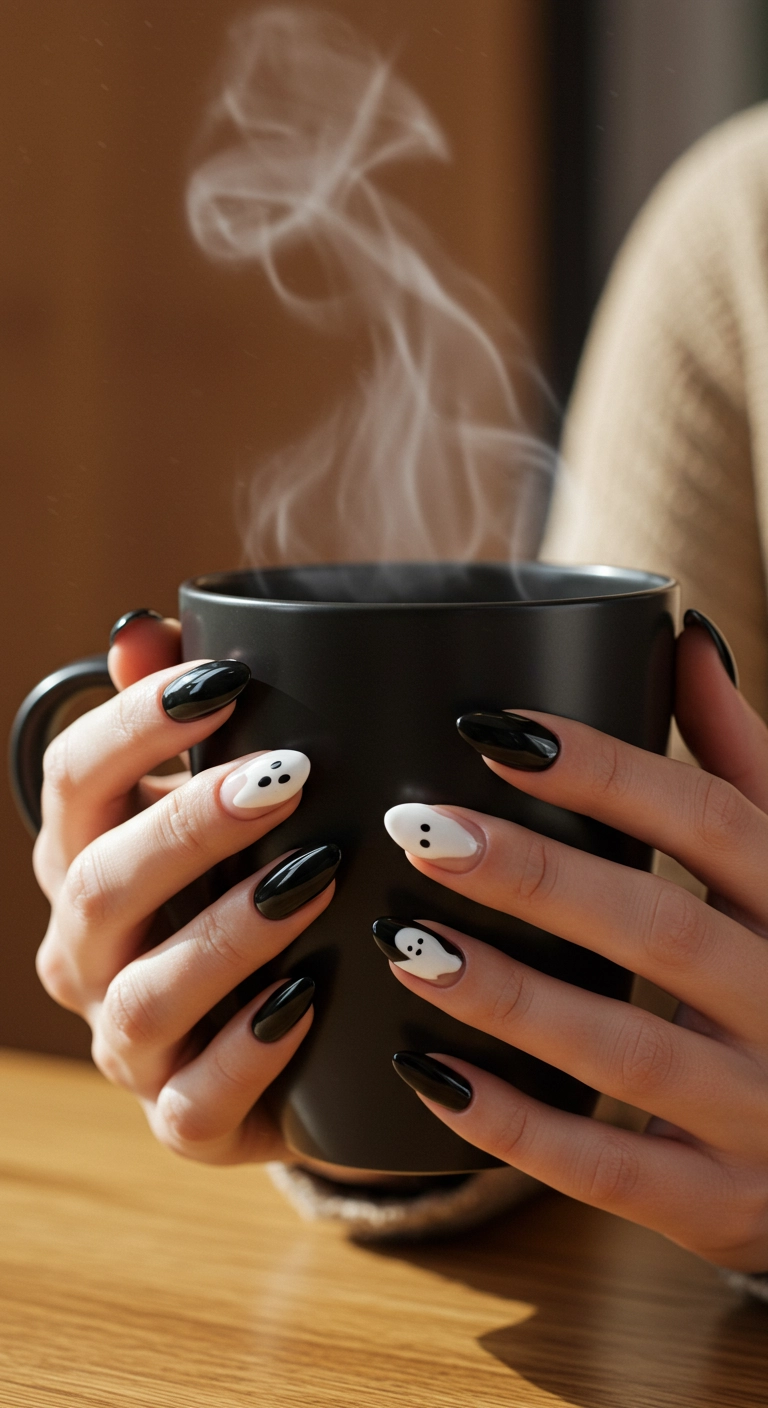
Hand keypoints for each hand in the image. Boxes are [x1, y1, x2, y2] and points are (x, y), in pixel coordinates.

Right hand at [33, 612, 336, 1165]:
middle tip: (289, 776)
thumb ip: (188, 723)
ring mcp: (127, 1044)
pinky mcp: (182, 1122)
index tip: (225, 677)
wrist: (298, 1031)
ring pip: (144, 994)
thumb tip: (142, 626)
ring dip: (229, 932)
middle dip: (191, 825)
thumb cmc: (255, 887)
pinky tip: (312, 997)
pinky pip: (197, 1099)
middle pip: (99, 882)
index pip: (73, 779)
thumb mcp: (228, 804)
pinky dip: (251, 1050)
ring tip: (316, 877)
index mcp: (85, 857)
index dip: (137, 723)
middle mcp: (85, 951)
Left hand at [383, 615, 767, 1271]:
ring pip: (625, 1048)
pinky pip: (610, 1169)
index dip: (604, 770)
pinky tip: (426, 1074)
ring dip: (510, 995)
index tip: (489, 729)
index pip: (712, 819)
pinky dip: (516, 1124)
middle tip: (420, 829)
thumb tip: (687, 637)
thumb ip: (742, 764)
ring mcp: (761, 1113)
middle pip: (659, 927)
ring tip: (406, 940)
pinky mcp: (720, 1202)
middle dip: (534, 877)